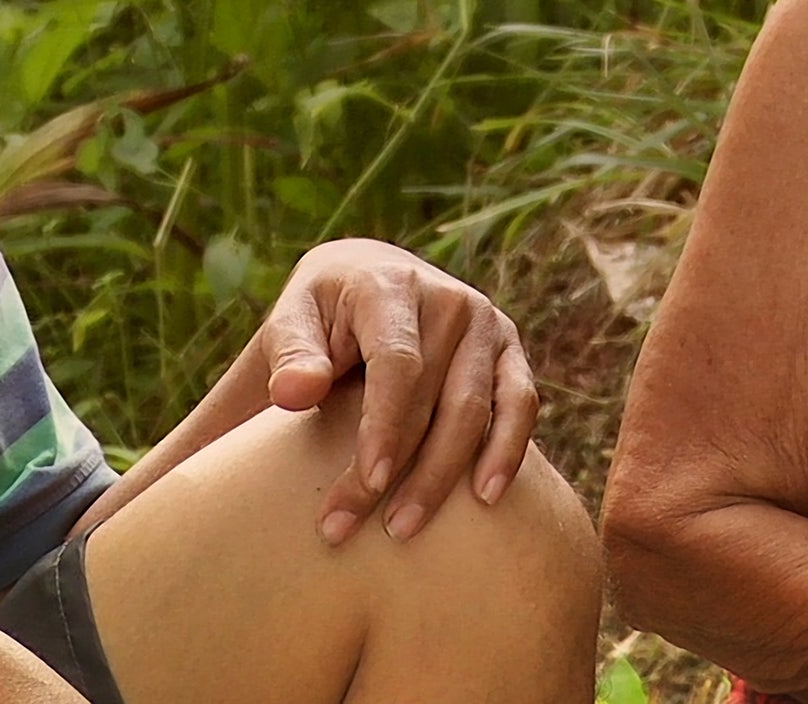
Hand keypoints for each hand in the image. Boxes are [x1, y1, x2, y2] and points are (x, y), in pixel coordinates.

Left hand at [257, 238, 538, 546]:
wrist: (368, 277)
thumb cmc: (318, 319)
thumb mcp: (290, 323)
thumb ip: (288, 355)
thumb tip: (293, 393)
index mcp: (388, 286)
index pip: (397, 362)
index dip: (385, 424)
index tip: (369, 480)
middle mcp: (446, 298)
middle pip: (433, 396)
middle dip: (401, 470)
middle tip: (350, 529)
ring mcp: (484, 322)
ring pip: (475, 409)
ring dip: (444, 476)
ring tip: (404, 528)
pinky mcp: (508, 349)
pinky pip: (520, 403)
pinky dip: (508, 450)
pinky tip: (486, 497)